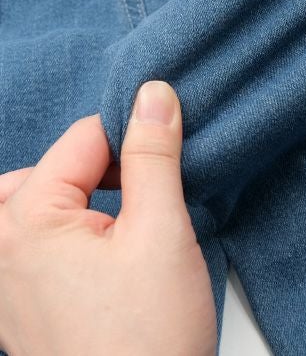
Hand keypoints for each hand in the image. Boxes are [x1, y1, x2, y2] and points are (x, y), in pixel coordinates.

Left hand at [0, 81, 216, 355]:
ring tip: (124, 210)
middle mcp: (1, 254)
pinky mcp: (23, 310)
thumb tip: (153, 94)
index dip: (132, 135)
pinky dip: (67, 227)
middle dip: (97, 165)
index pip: (82, 140)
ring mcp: (6, 287)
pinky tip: (104, 246)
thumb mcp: (163, 230)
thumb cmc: (149, 337)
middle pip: (45, 170)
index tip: (169, 148)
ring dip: (79, 194)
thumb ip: (153, 155)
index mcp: (26, 225)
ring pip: (32, 206)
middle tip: (144, 183)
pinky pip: (30, 245)